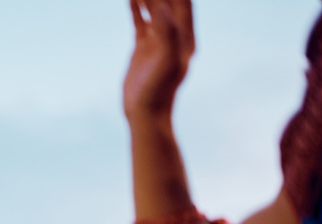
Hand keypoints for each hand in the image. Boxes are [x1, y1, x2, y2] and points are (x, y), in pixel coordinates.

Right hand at [123, 0, 194, 119]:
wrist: (146, 114)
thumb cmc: (159, 91)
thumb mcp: (166, 61)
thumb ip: (167, 32)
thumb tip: (163, 6)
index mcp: (185, 38)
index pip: (183, 3)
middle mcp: (174, 36)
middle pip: (170, 3)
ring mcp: (158, 41)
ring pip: (154, 9)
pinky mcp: (143, 48)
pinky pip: (141, 22)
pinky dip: (136, 9)